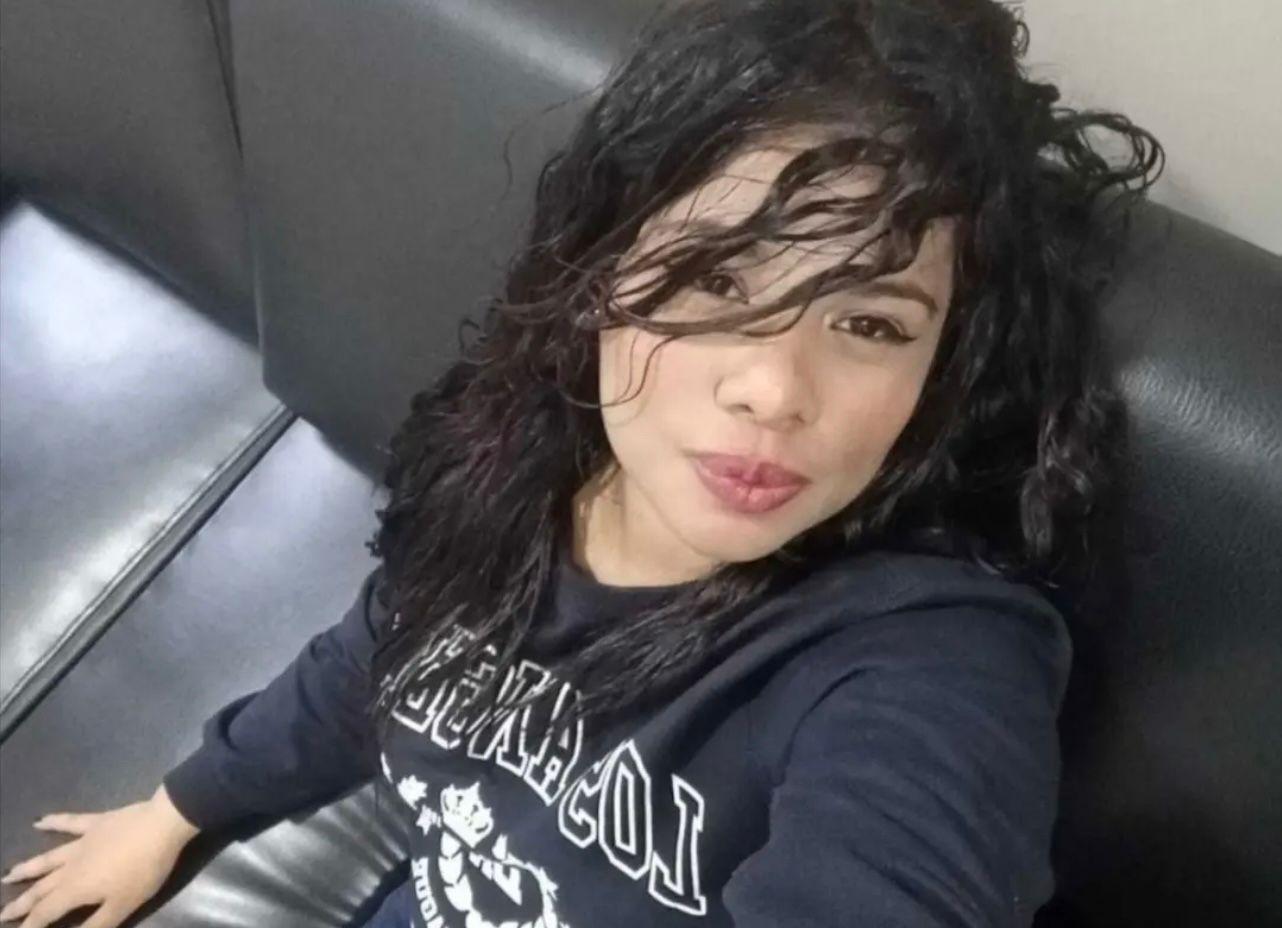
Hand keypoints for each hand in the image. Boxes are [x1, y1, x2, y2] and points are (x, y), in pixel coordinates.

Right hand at [0, 785, 198, 927]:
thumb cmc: (144, 870)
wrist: (162, 826)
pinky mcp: (97, 823)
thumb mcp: (122, 907)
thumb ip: (95, 925)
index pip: (46, 912)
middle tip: (3, 912)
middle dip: (22, 903)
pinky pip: (71, 822)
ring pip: (48, 858)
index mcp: (76, 889)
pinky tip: (39, 821)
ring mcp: (82, 842)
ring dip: (27, 868)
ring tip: (8, 874)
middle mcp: (71, 866)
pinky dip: (54, 821)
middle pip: (42, 888)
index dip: (31, 925)